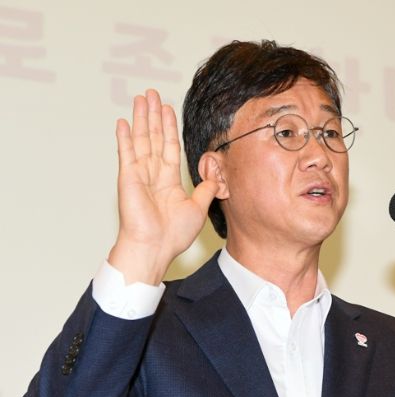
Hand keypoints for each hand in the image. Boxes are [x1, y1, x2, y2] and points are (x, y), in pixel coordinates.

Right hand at [108, 90, 218, 284]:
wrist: (154, 247)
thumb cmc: (173, 235)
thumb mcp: (198, 208)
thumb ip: (205, 189)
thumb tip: (215, 177)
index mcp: (169, 181)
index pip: (169, 147)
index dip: (169, 128)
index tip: (168, 110)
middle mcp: (153, 175)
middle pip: (154, 137)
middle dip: (154, 115)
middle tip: (152, 94)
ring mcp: (139, 175)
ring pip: (141, 139)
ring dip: (141, 118)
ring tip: (141, 98)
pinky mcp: (128, 178)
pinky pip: (126, 153)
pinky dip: (124, 137)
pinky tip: (122, 122)